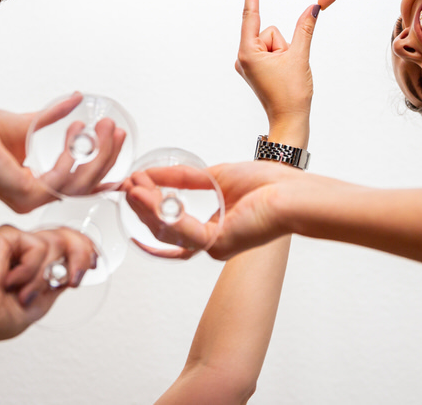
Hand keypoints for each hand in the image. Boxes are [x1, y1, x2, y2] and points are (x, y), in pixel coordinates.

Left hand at [0, 93, 126, 212]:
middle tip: (117, 131)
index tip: (120, 157)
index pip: (77, 184)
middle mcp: (34, 197)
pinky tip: (76, 133)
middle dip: (107, 157)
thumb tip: (76, 97)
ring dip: (99, 154)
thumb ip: (53, 116)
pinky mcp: (27, 194)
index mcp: (34, 185)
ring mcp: (31, 199)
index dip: (102, 172)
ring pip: (80, 183)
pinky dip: (73, 154)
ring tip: (107, 129)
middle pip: (86, 184)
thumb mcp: (28, 123)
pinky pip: (62, 178)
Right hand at [0, 225, 97, 348]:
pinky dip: (30, 269)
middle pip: (69, 235)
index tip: (93, 265)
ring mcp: (19, 241)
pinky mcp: (7, 235)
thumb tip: (77, 269)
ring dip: (43, 277)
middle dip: (80, 255)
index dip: (87, 250)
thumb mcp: (40, 302)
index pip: (70, 245)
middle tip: (71, 279)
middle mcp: (29, 250)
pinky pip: (38, 245)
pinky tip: (11, 280)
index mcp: (37, 264)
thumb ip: (59, 281)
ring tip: (24, 294)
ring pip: (57, 242)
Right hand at [122, 160, 303, 259]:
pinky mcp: (218, 243)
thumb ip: (185, 179)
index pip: (173, 225)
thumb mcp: (217, 176)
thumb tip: (155, 174)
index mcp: (214, 229)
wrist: (293, 192)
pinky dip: (161, 211)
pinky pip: (182, 229)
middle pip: (165, 230)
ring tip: (132, 188)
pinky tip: (147, 196)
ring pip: (169, 231)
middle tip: (127, 187)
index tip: (134, 188)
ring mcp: (214, 246)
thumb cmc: (270, 184)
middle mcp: (211, 243)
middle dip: (143, 207)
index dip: (150, 209)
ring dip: (147, 208)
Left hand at [236, 0, 316, 124]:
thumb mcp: (300, 57)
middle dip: (282, 44)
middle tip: (286, 66)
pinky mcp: (254, 68)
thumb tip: (313, 7)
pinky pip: (270, 51)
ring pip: (271, 41)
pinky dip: (280, 57)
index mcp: (247, 53)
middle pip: (268, 31)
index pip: (251, 16)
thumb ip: (305, 28)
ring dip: (282, 52)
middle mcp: (242, 57)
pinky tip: (281, 74)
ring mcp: (247, 64)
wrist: (289, 121)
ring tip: (284, 72)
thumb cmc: (291, 95)